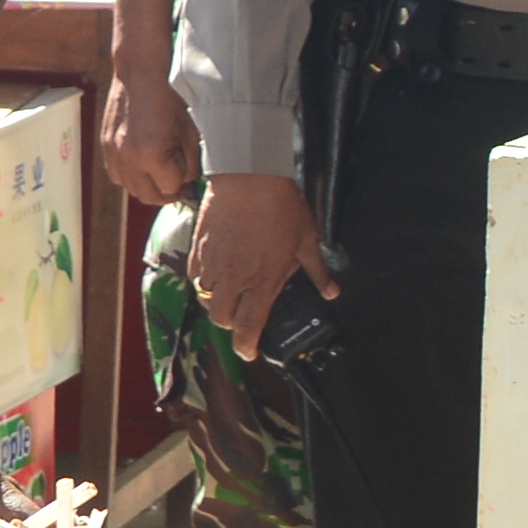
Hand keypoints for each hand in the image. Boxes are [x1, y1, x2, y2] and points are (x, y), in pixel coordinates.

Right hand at [98, 67, 197, 210]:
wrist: (138, 80)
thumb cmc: (167, 102)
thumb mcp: (189, 133)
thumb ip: (190, 163)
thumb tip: (187, 182)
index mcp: (152, 155)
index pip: (170, 188)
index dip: (182, 186)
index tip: (188, 182)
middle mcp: (130, 159)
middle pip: (149, 196)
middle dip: (166, 194)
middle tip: (176, 186)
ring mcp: (115, 156)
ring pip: (132, 190)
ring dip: (148, 188)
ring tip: (160, 177)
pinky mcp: (106, 149)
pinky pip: (118, 178)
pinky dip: (131, 178)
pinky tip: (142, 167)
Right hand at [187, 171, 334, 355]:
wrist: (251, 175)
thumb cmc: (281, 205)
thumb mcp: (308, 240)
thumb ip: (318, 272)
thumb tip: (331, 292)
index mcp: (263, 280)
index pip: (248, 327)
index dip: (246, 346)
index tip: (249, 352)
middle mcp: (235, 277)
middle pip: (220, 317)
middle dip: (230, 323)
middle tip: (242, 315)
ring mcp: (214, 262)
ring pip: (205, 296)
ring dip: (216, 300)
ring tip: (229, 291)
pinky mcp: (200, 246)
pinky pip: (196, 272)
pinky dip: (204, 278)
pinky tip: (217, 269)